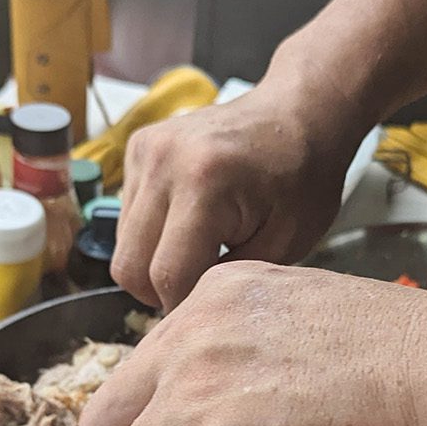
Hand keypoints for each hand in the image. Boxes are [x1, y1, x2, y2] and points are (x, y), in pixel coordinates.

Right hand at [111, 82, 364, 312]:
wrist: (299, 113)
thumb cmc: (304, 179)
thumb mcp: (286, 244)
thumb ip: (230, 281)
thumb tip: (186, 312)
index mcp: (205, 184)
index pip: (168, 277)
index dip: (186, 308)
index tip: (210, 312)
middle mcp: (163, 162)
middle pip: (129, 268)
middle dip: (161, 291)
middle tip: (201, 287)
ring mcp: (145, 151)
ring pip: (122, 246)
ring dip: (153, 262)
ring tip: (199, 250)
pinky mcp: (137, 148)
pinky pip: (126, 217)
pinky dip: (151, 234)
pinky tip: (189, 223)